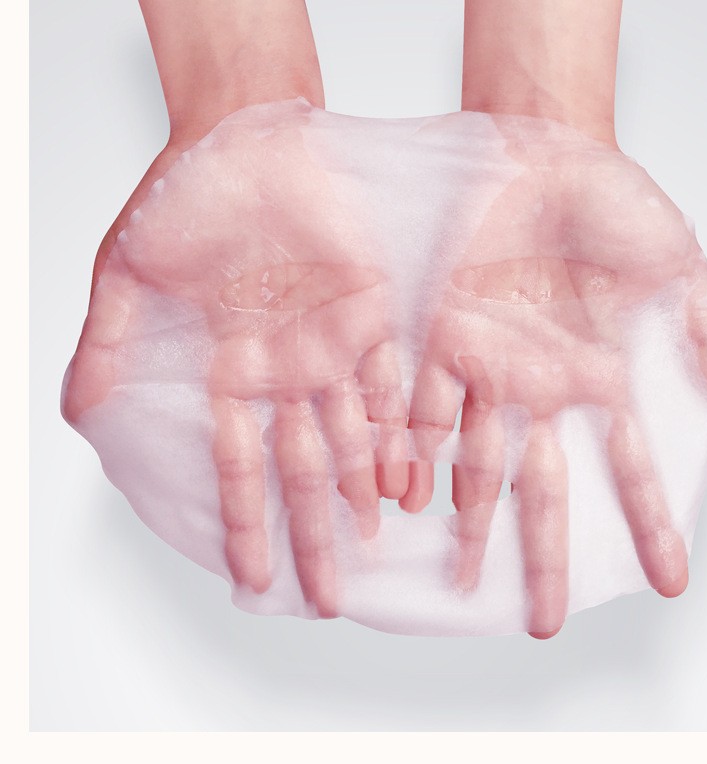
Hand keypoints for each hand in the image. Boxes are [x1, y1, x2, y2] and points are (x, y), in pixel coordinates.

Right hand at [63, 102, 409, 617]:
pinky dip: (402, 429)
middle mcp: (283, 374)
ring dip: (362, 492)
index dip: (244, 526)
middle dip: (312, 533)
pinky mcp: (372, 315)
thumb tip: (80, 414)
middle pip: (302, 471)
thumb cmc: (185, 198)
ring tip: (373, 545)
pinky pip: (393, 383)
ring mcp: (331, 348)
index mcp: (231, 374)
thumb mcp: (130, 274)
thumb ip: (108, 346)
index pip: (239, 468)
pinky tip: (412, 475)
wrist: (246, 139)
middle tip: (326, 597)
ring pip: (353, 437)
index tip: (253, 580)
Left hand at [400, 118, 706, 636]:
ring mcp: (487, 371)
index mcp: (596, 381)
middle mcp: (540, 391)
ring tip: (465, 581)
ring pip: (474, 466)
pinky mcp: (441, 342)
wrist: (545, 160)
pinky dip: (412, 456)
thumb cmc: (613, 206)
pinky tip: (406, 501)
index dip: (648, 525)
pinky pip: (421, 411)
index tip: (666, 578)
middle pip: (541, 491)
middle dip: (543, 556)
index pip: (627, 471)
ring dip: (470, 524)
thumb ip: (699, 334)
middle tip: (544, 622)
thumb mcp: (673, 266)